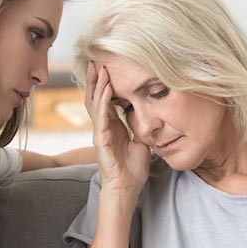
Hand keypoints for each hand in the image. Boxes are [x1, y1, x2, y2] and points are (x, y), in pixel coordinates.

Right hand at [85, 61, 150, 190]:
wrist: (126, 187)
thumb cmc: (132, 168)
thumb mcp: (140, 142)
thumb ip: (140, 128)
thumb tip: (151, 116)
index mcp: (112, 126)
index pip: (106, 100)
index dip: (106, 84)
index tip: (109, 67)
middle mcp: (103, 126)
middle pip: (96, 97)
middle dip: (96, 78)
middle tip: (97, 60)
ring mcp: (100, 132)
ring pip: (95, 102)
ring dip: (98, 84)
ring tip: (100, 68)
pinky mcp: (100, 138)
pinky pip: (101, 115)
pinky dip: (104, 100)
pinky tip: (107, 88)